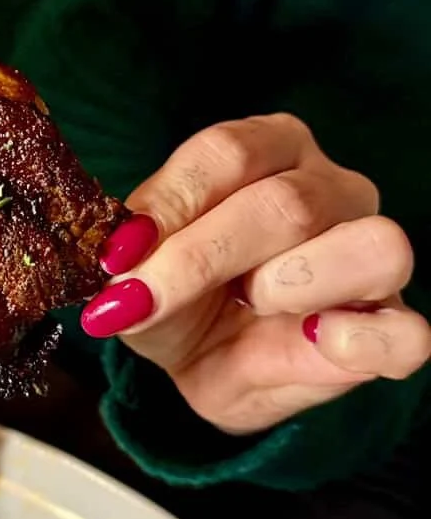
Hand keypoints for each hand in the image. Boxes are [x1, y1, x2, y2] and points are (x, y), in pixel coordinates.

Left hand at [80, 113, 430, 433]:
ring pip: (371, 246)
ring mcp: (374, 257)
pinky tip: (310, 343)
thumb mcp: (138, 277)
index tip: (116, 256)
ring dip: (289, 286)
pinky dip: (359, 339)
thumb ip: (134, 260)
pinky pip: (408, 332)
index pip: (228, 153)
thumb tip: (121, 261)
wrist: (203, 365)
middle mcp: (332, 191)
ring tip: (246, 308)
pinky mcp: (393, 327)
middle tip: (139, 301)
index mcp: (268, 153)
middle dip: (200, 258)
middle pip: (287, 203)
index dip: (170, 203)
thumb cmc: (177, 302)